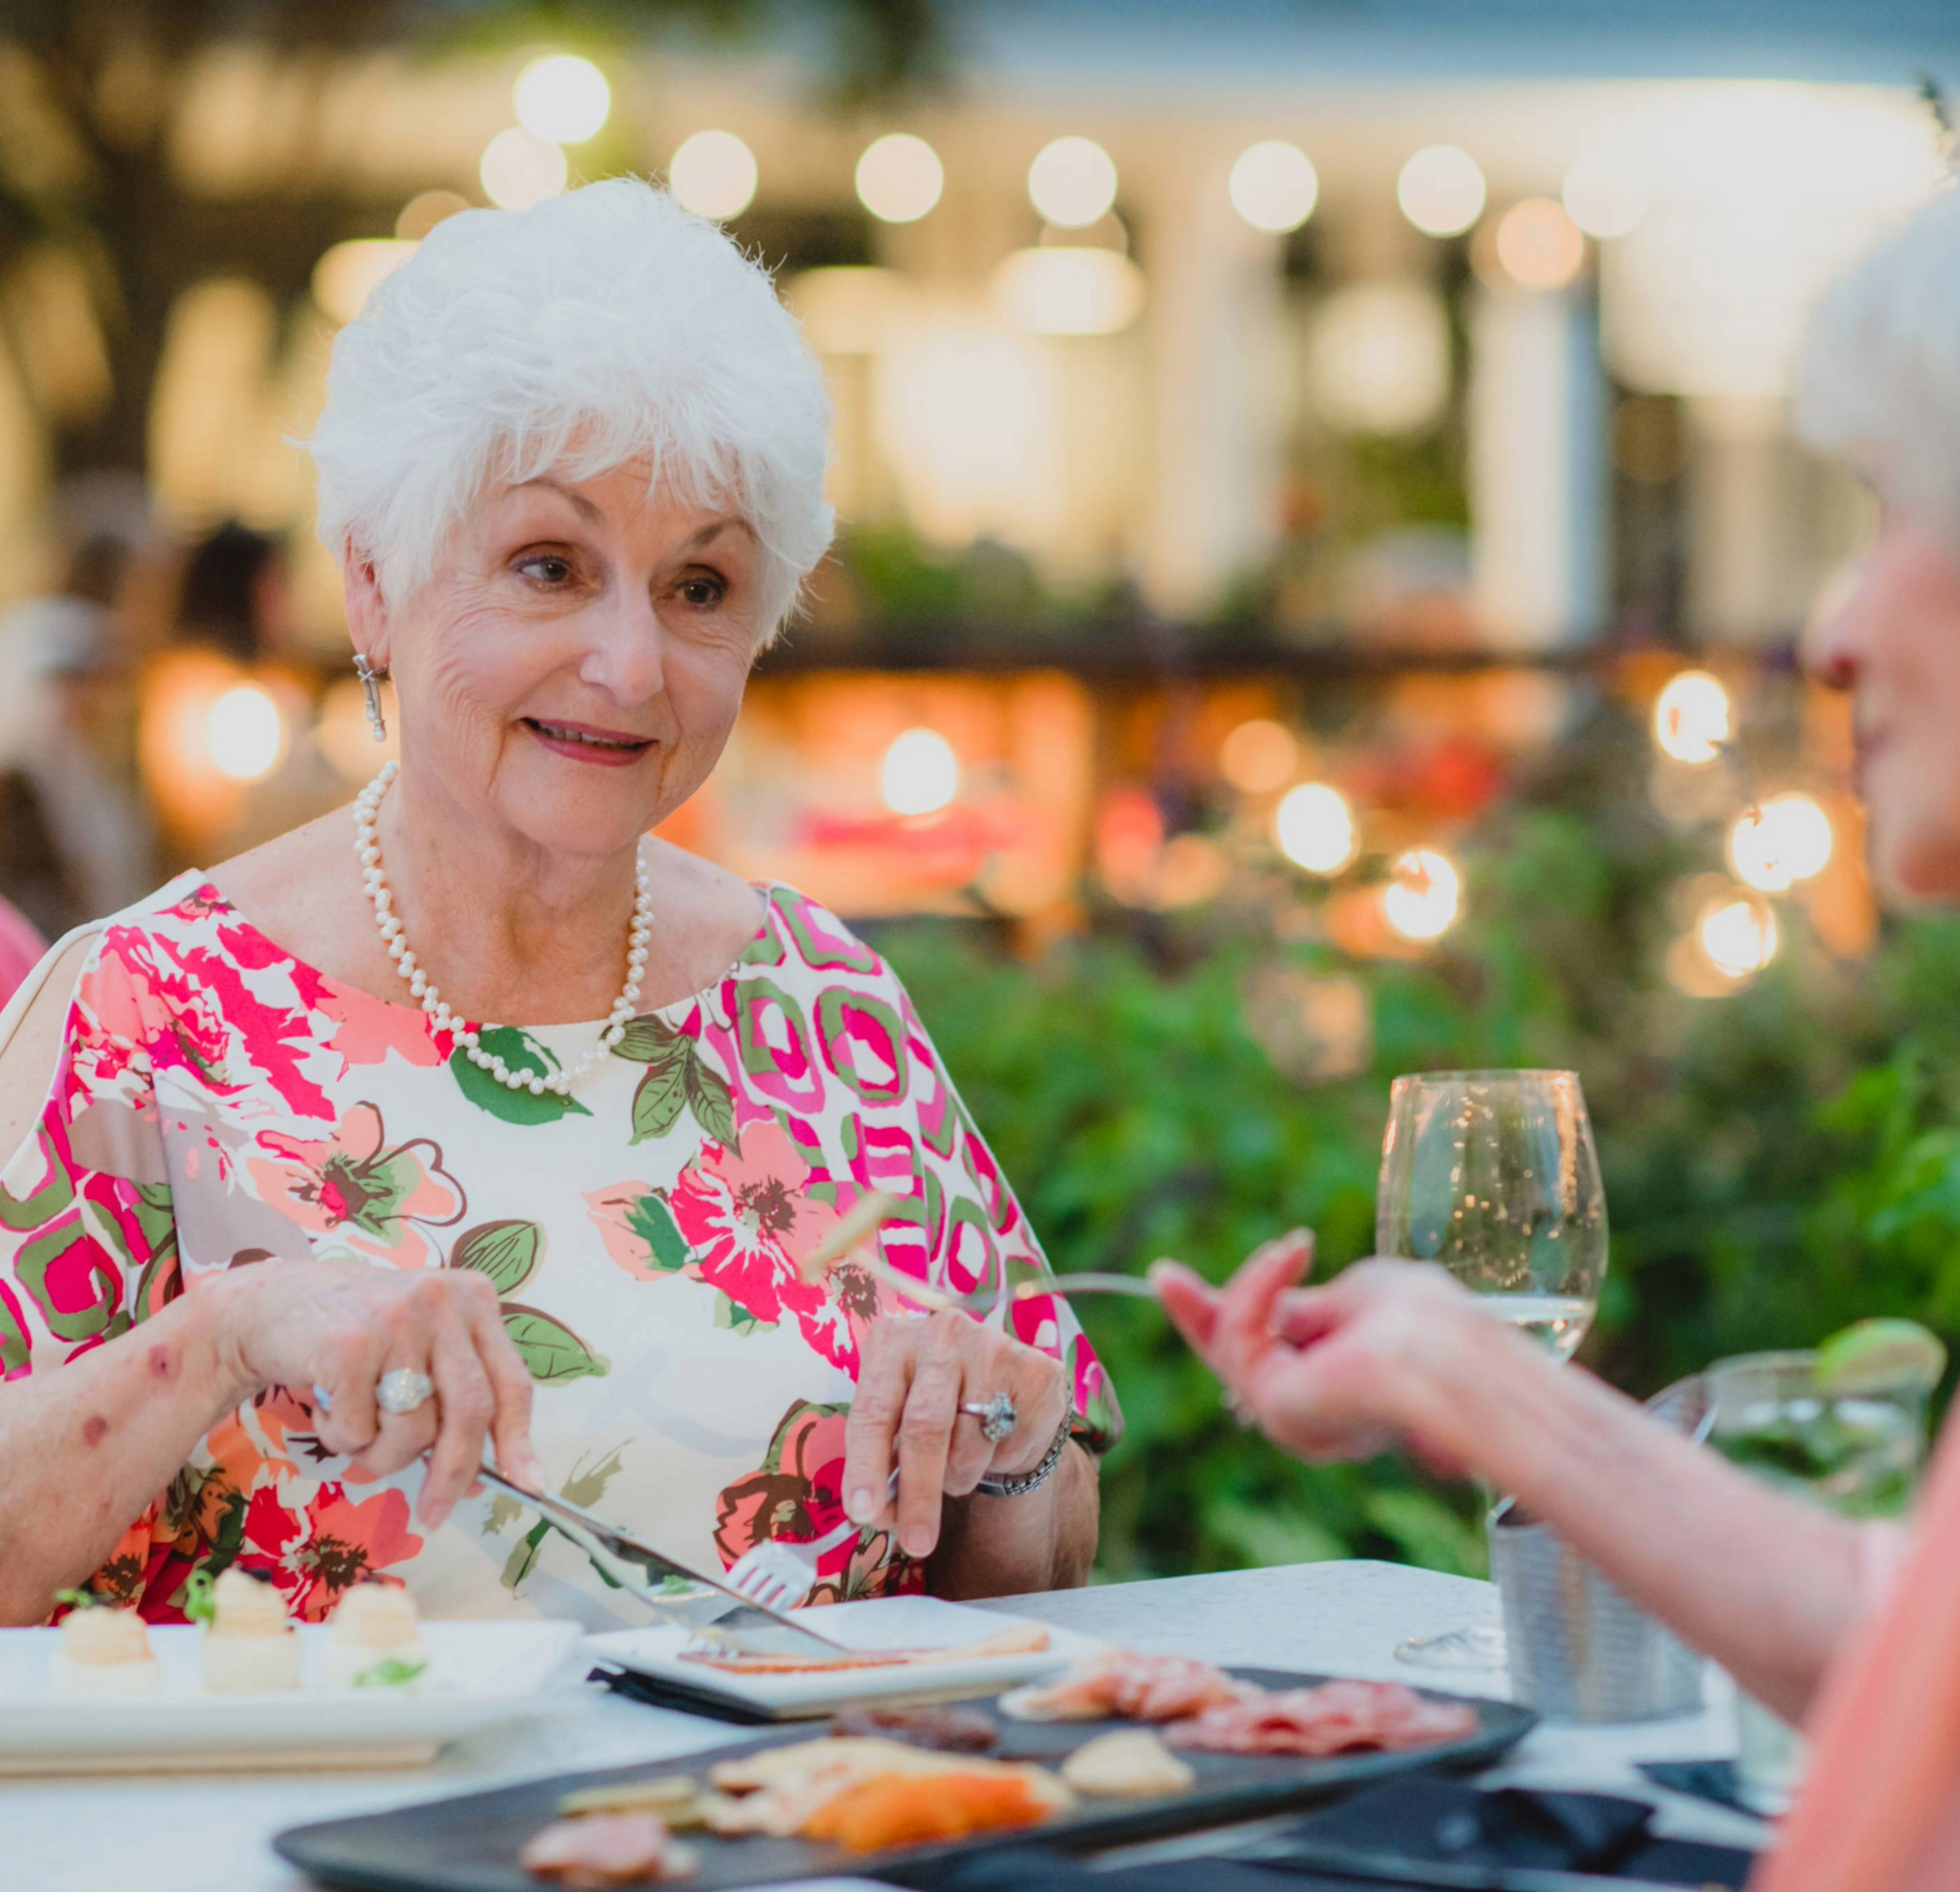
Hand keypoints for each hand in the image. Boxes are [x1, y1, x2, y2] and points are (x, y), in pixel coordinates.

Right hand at [211, 1260, 539, 1527]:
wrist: (265, 1305)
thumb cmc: (351, 1337)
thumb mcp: (416, 1350)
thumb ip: (451, 1399)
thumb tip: (475, 1482)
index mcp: (473, 1299)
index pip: (510, 1382)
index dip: (519, 1439)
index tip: (529, 1485)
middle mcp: (443, 1301)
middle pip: (470, 1411)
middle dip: (454, 1473)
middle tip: (433, 1515)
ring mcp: (397, 1319)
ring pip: (412, 1430)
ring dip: (379, 1452)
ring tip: (353, 1419)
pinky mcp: (348, 1345)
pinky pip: (357, 1431)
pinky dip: (339, 1435)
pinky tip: (323, 1401)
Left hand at [842, 1309, 1070, 1560]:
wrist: (1003, 1389)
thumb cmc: (933, 1407)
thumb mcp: (895, 1425)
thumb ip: (882, 1464)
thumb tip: (876, 1514)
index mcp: (893, 1341)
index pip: (873, 1409)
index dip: (865, 1464)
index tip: (862, 1512)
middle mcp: (942, 1333)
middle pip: (925, 1425)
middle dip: (918, 1492)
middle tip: (915, 1542)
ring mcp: (994, 1346)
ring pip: (969, 1443)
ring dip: (958, 1478)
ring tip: (958, 1467)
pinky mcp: (1037, 1371)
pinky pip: (1011, 1442)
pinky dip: (999, 1464)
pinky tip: (996, 1444)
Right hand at [1153, 1234, 1500, 1467]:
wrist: (1440, 1347)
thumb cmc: (1418, 1317)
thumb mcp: (1354, 1295)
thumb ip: (1307, 1307)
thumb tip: (1276, 1309)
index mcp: (1336, 1387)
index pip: (1270, 1357)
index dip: (1232, 1317)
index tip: (1185, 1285)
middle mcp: (1313, 1413)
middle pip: (1233, 1362)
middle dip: (1199, 1315)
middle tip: (1162, 1275)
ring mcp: (1292, 1418)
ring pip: (1230, 1350)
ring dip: (1245, 1289)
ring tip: (1284, 1251)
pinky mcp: (1274, 1410)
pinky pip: (1240, 1340)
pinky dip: (1257, 1291)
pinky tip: (1286, 1257)